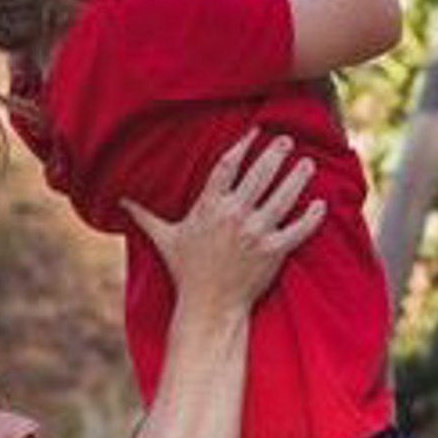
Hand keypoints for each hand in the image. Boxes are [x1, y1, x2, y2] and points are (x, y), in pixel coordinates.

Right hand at [122, 130, 322, 312]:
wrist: (209, 306)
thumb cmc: (186, 272)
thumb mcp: (164, 239)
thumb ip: (143, 216)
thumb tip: (117, 200)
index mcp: (209, 207)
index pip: (228, 166)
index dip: (243, 144)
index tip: (255, 131)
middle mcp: (234, 216)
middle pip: (260, 175)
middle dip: (275, 154)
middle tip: (286, 140)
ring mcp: (256, 233)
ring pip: (283, 197)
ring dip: (297, 178)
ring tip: (306, 163)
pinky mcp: (274, 252)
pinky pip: (298, 229)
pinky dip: (311, 217)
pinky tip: (320, 203)